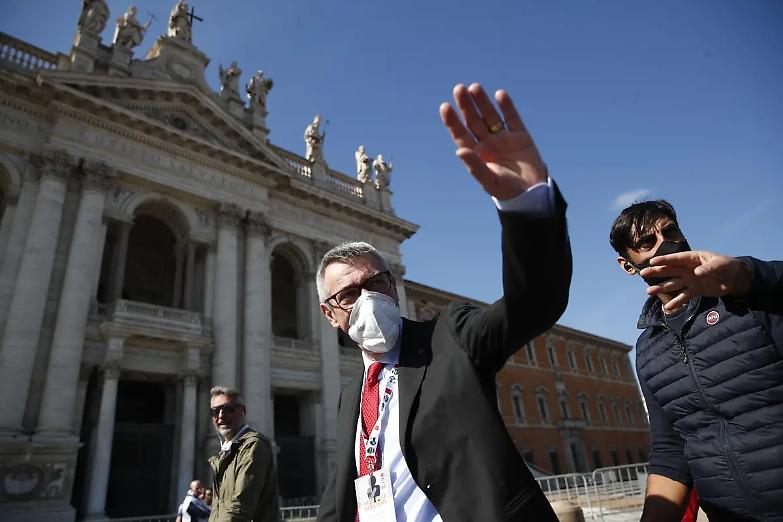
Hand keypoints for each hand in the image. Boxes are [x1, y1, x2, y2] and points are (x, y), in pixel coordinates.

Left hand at [439, 83, 546, 199]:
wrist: (532, 193)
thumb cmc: (506, 190)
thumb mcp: (489, 180)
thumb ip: (475, 166)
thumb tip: (459, 151)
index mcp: (476, 154)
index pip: (461, 134)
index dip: (452, 121)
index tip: (445, 107)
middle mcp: (487, 143)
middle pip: (473, 121)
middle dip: (466, 106)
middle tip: (459, 89)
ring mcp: (503, 138)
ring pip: (490, 116)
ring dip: (482, 102)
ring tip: (475, 88)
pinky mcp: (520, 135)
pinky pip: (512, 118)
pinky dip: (506, 106)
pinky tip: (500, 95)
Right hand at [642, 251, 752, 311]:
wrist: (738, 279)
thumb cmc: (729, 266)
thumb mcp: (721, 265)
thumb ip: (709, 268)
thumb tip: (696, 273)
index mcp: (693, 258)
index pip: (676, 259)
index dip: (665, 260)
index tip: (653, 262)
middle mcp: (688, 269)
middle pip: (670, 270)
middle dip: (657, 272)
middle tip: (643, 274)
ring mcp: (690, 280)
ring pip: (673, 284)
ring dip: (661, 288)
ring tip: (649, 292)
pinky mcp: (695, 291)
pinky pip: (683, 297)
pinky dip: (676, 302)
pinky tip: (668, 308)